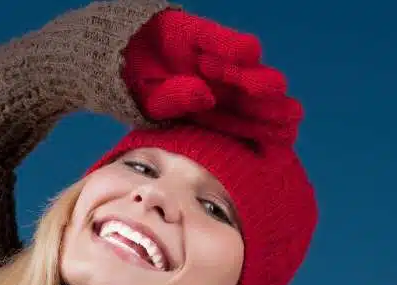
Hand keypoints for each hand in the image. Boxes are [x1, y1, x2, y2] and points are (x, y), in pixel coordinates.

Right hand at [123, 9, 302, 145]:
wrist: (105, 54)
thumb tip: (204, 95)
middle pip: (247, 99)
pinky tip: (250, 52)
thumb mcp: (150, 103)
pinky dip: (229, 45)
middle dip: (268, 107)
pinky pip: (215, 38)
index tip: (283, 139)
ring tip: (275, 87)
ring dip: (256, 78)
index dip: (261, 131)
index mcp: (209, 111)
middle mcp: (215, 85)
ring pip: (238, 71)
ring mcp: (208, 60)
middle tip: (291, 116)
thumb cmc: (132, 88)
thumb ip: (175, 101)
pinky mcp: (196, 32)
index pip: (240, 123)